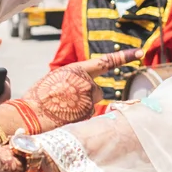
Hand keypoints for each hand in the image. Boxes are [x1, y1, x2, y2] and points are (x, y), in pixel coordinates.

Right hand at [21, 48, 137, 126]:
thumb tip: (82, 89)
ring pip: (91, 105)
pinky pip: (87, 117)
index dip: (124, 56)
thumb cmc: (38, 97)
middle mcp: (86, 83)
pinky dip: (78, 119)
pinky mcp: (87, 115)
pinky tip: (64, 117)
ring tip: (61, 109)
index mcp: (77, 69)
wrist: (30, 114)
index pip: (105, 61)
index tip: (140, 52)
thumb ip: (73, 79)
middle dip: (87, 97)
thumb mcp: (55, 79)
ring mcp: (88, 100)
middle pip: (97, 91)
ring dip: (81, 109)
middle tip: (67, 101)